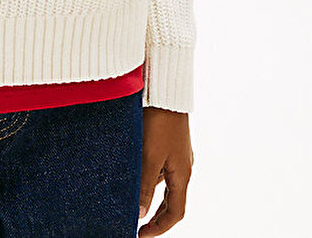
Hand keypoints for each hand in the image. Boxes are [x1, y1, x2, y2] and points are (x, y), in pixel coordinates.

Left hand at [138, 107, 193, 235]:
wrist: (164, 88)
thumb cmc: (159, 121)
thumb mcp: (149, 155)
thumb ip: (144, 185)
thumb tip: (140, 213)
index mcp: (183, 173)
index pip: (175, 212)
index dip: (160, 227)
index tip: (142, 235)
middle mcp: (183, 166)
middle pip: (171, 200)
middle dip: (155, 215)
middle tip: (137, 224)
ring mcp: (176, 153)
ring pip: (163, 182)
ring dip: (149, 193)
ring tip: (128, 198)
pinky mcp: (168, 141)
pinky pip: (159, 166)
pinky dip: (147, 175)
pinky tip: (132, 171)